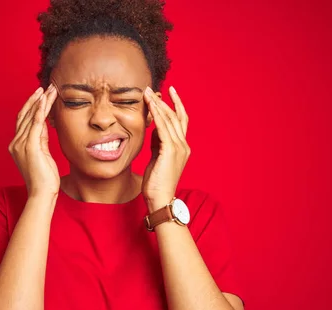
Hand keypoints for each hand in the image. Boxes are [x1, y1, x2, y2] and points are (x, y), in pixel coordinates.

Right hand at [9, 85, 59, 197]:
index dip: (32, 106)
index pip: (24, 120)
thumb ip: (41, 139)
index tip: (41, 95)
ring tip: (49, 90)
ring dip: (41, 102)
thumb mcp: (43, 154)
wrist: (42, 193)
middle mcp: (16, 143)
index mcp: (17, 145)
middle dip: (36, 100)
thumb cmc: (45, 178)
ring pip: (30, 116)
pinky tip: (45, 100)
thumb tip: (44, 124)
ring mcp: (21, 145)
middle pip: (25, 115)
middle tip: (46, 87)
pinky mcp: (30, 146)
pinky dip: (40, 110)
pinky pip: (35, 124)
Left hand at [142, 86, 190, 212]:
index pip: (180, 120)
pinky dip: (157, 115)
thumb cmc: (157, 182)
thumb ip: (158, 143)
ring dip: (158, 104)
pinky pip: (163, 128)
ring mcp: (179, 148)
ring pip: (169, 119)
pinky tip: (150, 106)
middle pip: (175, 116)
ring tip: (147, 93)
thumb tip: (154, 129)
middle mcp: (183, 145)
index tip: (168, 92)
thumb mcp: (157, 157)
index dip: (175, 105)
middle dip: (163, 101)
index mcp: (182, 147)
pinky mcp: (170, 151)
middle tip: (151, 89)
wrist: (160, 199)